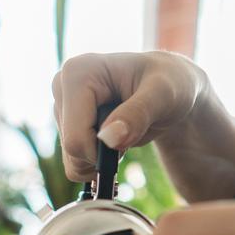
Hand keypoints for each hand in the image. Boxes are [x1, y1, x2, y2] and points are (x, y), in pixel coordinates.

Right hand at [52, 51, 234, 201]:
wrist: (172, 87)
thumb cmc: (171, 84)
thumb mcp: (163, 96)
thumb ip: (137, 115)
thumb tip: (108, 138)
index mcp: (78, 72)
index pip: (75, 138)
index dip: (102, 152)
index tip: (129, 139)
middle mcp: (62, 86)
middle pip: (71, 150)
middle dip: (102, 155)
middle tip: (129, 133)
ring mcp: (63, 105)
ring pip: (71, 159)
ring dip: (101, 158)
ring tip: (123, 132)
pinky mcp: (67, 122)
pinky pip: (74, 161)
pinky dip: (96, 160)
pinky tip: (114, 138)